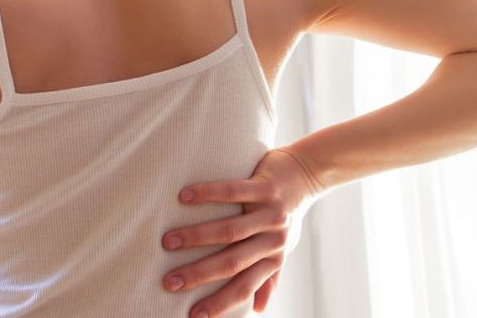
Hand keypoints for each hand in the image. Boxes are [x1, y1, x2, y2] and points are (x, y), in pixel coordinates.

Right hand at [161, 148, 324, 316]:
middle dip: (198, 274)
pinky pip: (233, 191)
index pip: (244, 287)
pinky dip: (208, 194)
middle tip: (169, 281)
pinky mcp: (266, 188)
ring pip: (230, 230)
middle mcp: (273, 239)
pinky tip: (184, 197)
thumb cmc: (288, 215)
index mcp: (273, 257)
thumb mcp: (283, 248)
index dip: (220, 303)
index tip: (193, 316)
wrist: (308, 173)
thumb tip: (258, 310)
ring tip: (168, 241)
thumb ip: (270, 276)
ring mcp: (270, 213)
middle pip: (232, 262)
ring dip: (196, 236)